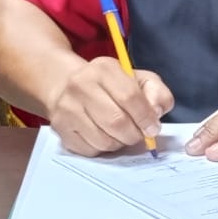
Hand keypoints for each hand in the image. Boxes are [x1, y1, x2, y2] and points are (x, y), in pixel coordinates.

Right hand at [47, 57, 173, 155]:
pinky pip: (90, 150)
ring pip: (104, 140)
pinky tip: (103, 135)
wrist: (67, 86)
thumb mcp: (139, 79)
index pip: (130, 97)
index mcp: (104, 68)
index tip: (153, 128)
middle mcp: (81, 85)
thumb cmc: (111, 86)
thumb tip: (156, 113)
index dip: (146, 117)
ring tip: (120, 134)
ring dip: (119, 143)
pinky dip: (103, 148)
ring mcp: (67, 108)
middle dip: (134, 134)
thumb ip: (156, 92)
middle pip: (116, 122)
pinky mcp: (60, 129)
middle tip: (138, 135)